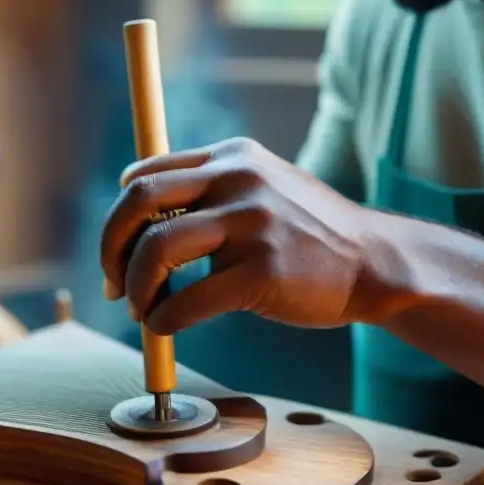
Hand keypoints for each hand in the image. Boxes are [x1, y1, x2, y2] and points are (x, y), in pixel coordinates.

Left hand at [100, 137, 375, 334]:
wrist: (372, 262)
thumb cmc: (306, 234)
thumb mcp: (262, 187)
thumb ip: (210, 190)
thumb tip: (138, 220)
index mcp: (231, 157)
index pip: (144, 176)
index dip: (119, 219)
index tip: (118, 252)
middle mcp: (238, 180)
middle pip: (138, 202)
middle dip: (111, 247)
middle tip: (112, 283)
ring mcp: (252, 224)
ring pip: (157, 250)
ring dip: (135, 287)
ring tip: (141, 310)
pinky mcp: (262, 272)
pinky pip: (189, 299)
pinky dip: (164, 318)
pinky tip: (165, 327)